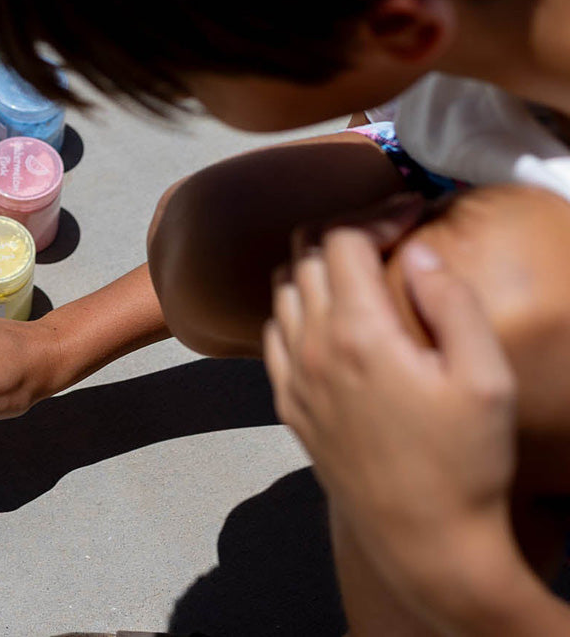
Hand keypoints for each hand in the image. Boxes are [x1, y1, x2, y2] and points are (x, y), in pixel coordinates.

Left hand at [264, 230, 516, 595]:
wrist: (429, 545)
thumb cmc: (466, 462)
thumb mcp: (484, 376)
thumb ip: (451, 300)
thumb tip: (419, 252)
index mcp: (358, 332)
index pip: (344, 237)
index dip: (378, 215)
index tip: (413, 214)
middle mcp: (312, 348)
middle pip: (306, 254)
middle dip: (348, 233)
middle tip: (390, 237)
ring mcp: (293, 379)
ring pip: (283, 290)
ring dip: (317, 268)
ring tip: (361, 271)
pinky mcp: (289, 407)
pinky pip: (274, 335)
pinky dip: (296, 310)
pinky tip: (332, 320)